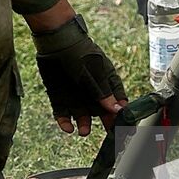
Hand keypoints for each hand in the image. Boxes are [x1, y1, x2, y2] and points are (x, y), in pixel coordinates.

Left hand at [32, 16, 127, 136]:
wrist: (56, 43)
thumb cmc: (80, 52)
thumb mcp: (95, 73)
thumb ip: (104, 93)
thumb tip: (118, 110)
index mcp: (107, 82)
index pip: (118, 103)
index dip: (120, 116)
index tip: (122, 128)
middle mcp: (93, 91)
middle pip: (101, 113)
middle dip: (104, 124)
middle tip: (106, 135)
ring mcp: (76, 95)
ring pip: (83, 116)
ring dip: (84, 125)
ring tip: (84, 131)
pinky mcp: (60, 98)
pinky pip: (64, 115)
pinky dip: (65, 123)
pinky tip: (68, 127)